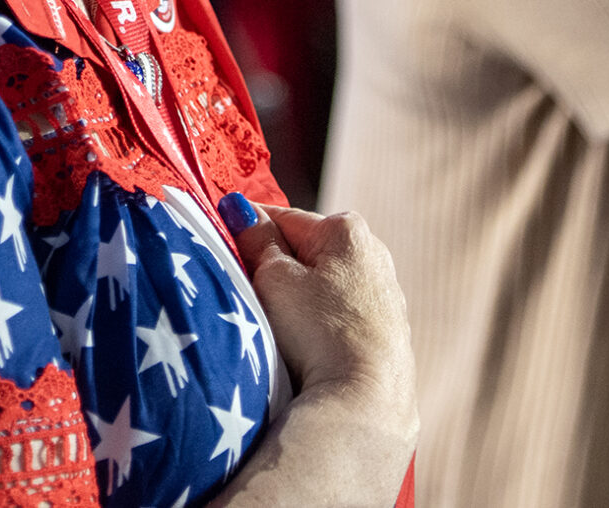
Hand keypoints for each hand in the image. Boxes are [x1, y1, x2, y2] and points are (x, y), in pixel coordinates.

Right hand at [233, 203, 414, 420]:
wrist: (368, 399)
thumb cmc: (321, 331)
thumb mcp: (275, 279)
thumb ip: (256, 239)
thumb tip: (241, 210)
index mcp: (346, 230)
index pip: (282, 218)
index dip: (248, 231)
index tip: (223, 243)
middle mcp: (373, 254)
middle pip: (305, 252)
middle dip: (275, 267)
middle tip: (249, 293)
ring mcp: (384, 295)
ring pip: (322, 284)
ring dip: (297, 297)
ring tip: (278, 326)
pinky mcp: (385, 332)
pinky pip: (338, 313)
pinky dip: (319, 321)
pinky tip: (308, 345)